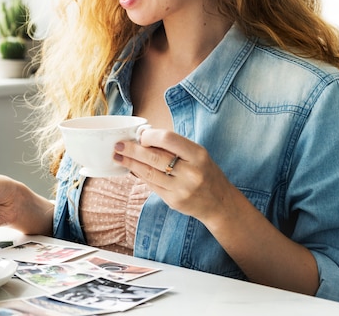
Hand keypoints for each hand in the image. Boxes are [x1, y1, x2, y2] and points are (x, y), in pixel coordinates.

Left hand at [113, 127, 233, 223]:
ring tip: (118, 157)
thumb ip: (174, 146)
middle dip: (132, 150)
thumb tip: (144, 135)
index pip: (168, 139)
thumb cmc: (205, 172)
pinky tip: (131, 169)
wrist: (220, 203)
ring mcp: (182, 189)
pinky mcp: (174, 201)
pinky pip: (151, 185)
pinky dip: (139, 175)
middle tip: (118, 145)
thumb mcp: (197, 154)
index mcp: (198, 154)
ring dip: (130, 163)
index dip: (150, 136)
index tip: (140, 135)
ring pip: (149, 173)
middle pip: (154, 157)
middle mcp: (191, 172)